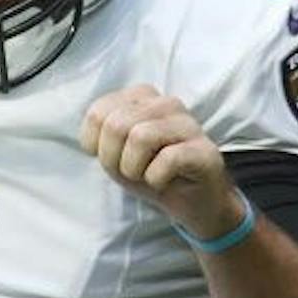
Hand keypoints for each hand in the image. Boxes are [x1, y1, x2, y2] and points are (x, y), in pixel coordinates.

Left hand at [81, 85, 242, 237]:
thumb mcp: (114, 152)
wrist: (190, 201)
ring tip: (146, 176)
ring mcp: (188, 124)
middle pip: (116, 125)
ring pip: (140, 137)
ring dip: (134, 169)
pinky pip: (167, 160)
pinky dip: (156, 179)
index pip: (98, 113)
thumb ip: (101, 134)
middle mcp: (166, 103)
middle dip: (113, 159)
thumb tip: (93, 137)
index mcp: (141, 97)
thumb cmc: (149, 171)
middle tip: (130, 172)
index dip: (96, 145)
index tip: (112, 158)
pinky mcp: (204, 150)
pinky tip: (165, 181)